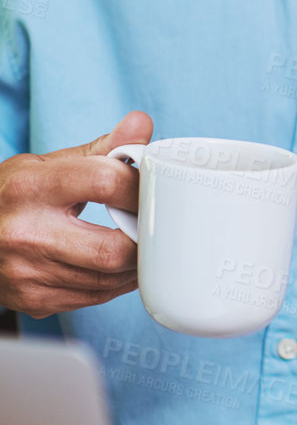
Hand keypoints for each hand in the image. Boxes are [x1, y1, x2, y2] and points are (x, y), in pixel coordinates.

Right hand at [0, 111, 152, 318]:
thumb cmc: (11, 196)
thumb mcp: (45, 164)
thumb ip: (100, 149)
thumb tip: (141, 124)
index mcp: (30, 187)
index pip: (106, 183)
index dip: (140, 187)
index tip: (150, 189)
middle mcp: (26, 233)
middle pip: (112, 248)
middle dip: (143, 238)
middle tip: (154, 225)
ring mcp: (27, 273)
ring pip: (108, 279)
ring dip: (136, 264)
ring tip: (141, 243)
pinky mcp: (33, 300)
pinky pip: (94, 298)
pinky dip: (116, 282)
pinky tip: (120, 266)